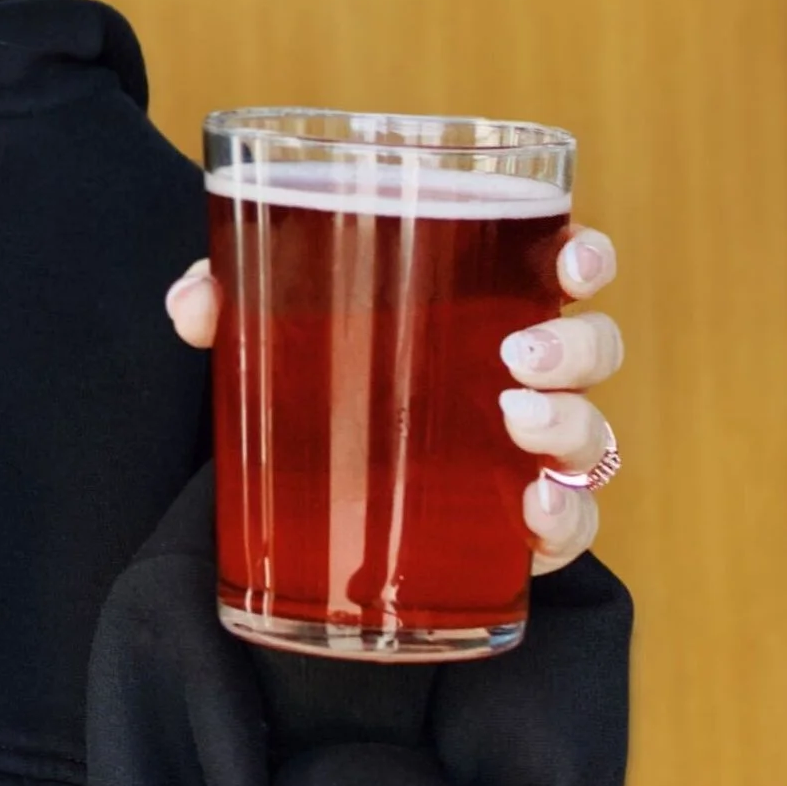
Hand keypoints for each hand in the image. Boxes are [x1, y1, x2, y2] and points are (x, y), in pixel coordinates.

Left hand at [163, 227, 624, 574]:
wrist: (300, 489)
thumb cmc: (312, 377)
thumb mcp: (265, 328)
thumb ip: (227, 297)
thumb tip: (194, 303)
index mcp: (484, 305)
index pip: (561, 267)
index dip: (585, 257)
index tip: (572, 259)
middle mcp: (522, 377)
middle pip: (592, 350)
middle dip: (576, 347)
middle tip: (519, 354)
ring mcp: (526, 454)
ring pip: (588, 435)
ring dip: (570, 425)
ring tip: (516, 421)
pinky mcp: (514, 528)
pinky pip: (570, 526)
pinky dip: (566, 520)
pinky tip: (534, 514)